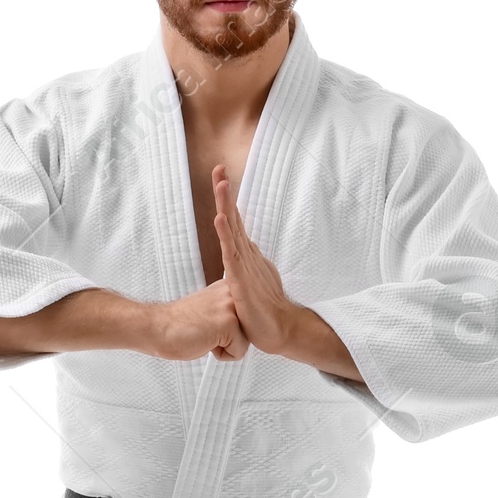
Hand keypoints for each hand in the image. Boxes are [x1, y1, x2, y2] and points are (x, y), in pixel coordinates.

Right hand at [147, 278, 249, 361]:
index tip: (212, 323)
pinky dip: (221, 355)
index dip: (231, 330)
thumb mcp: (212, 309)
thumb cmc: (181, 324)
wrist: (158, 328)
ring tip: (205, 335)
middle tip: (206, 330)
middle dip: (230, 339)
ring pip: (245, 343)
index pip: (250, 319)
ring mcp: (232, 307)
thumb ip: (230, 310)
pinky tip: (204, 341)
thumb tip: (249, 324)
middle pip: (250, 331)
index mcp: (231, 286)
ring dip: (225, 347)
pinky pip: (238, 352)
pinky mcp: (229, 323)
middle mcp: (234, 293)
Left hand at [212, 162, 299, 355]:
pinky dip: (226, 235)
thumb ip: (241, 267)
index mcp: (245, 255)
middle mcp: (247, 254)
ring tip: (221, 184)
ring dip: (226, 206)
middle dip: (225, 193)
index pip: (234, 222)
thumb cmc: (263, 309)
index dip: (226, 200)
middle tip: (219, 168)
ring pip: (233, 230)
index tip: (220, 176)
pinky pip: (232, 255)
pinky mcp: (242, 280)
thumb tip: (236, 257)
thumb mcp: (247, 282)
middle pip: (234, 218)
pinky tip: (220, 219)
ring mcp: (245, 266)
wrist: (279, 330)